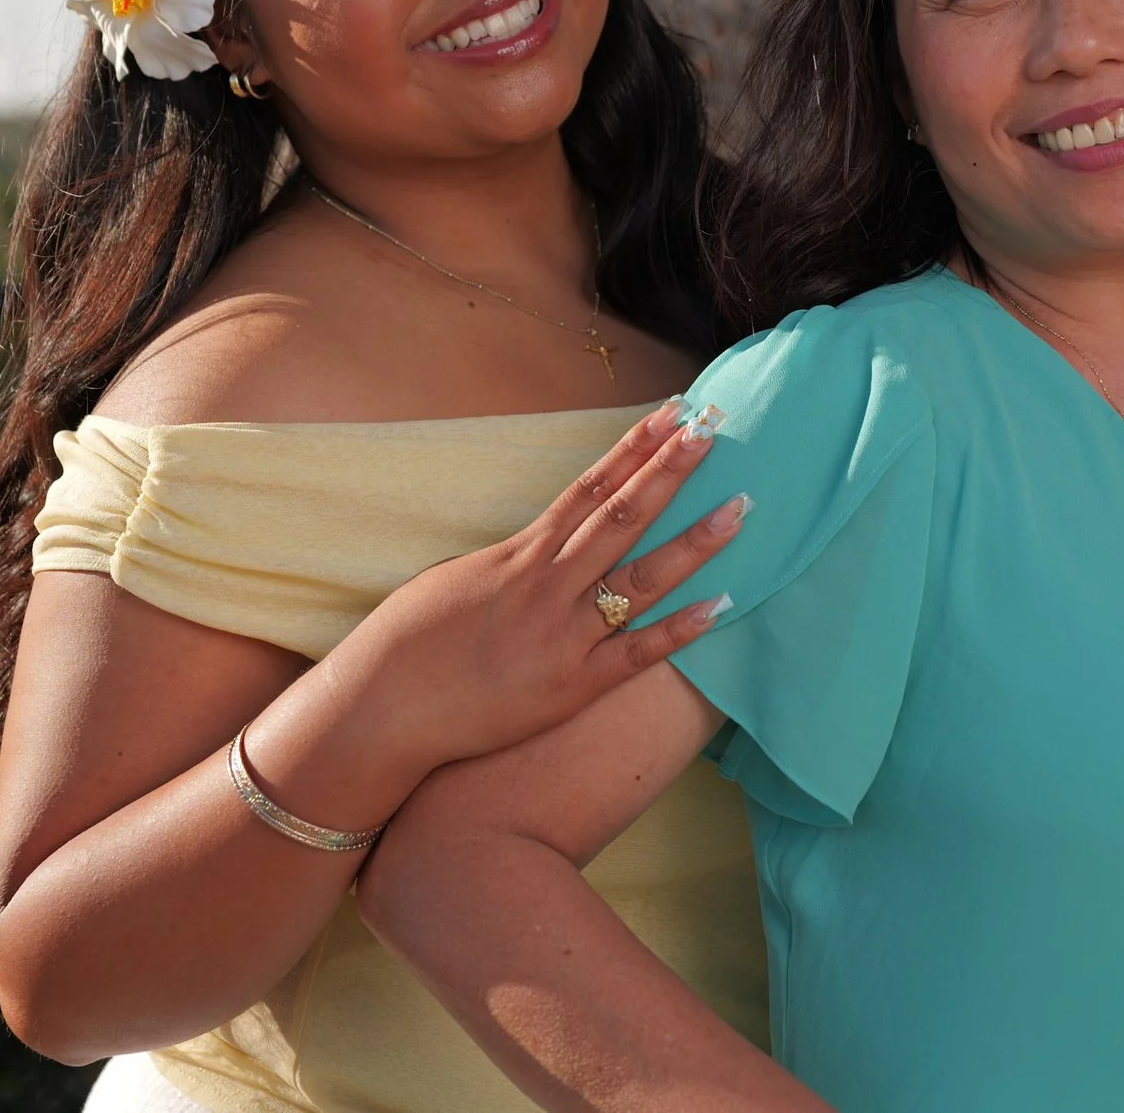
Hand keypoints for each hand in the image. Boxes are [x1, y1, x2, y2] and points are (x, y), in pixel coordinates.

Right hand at [351, 399, 741, 769]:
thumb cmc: (408, 644)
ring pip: (642, 579)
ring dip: (694, 542)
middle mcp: (547, 586)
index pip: (589, 486)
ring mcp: (563, 636)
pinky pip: (638, 654)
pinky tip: (722, 605)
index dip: (634, 448)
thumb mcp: (455, 580)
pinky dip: (680, 630)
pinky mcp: (572, 687)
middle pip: (623, 516)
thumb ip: (506, 562)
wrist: (382, 710)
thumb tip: (536, 548)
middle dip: (672, 471)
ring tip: (740, 506)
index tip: (672, 412)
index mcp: (519, 554)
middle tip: (715, 429)